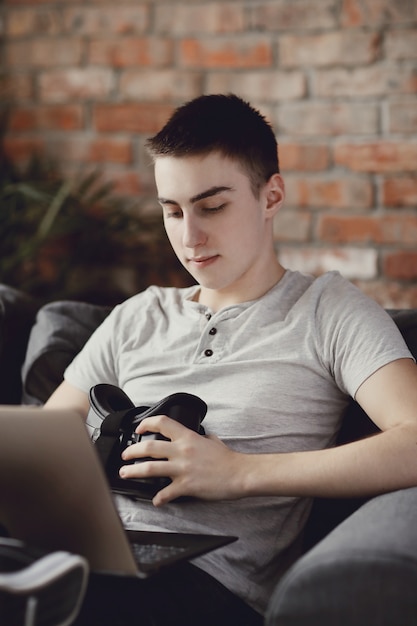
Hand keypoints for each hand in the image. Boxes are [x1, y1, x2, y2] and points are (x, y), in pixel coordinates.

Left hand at [119, 415, 243, 505]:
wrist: (239, 474)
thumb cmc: (228, 459)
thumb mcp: (213, 441)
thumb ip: (202, 438)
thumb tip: (201, 437)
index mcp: (188, 437)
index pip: (162, 423)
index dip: (147, 423)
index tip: (140, 429)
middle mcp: (182, 451)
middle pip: (149, 447)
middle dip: (132, 451)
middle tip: (125, 455)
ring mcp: (182, 468)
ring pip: (150, 468)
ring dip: (133, 471)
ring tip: (125, 473)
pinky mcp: (186, 486)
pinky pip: (166, 493)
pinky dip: (158, 498)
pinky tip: (156, 501)